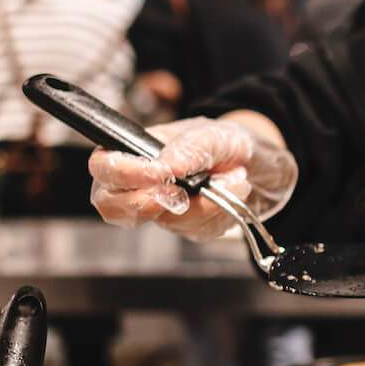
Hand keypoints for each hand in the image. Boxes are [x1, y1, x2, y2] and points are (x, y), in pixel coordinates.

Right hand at [87, 116, 298, 240]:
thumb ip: (192, 147)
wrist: (261, 165)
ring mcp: (163, 208)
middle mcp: (142, 182)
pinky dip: (221, 213)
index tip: (159, 174)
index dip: (122, 175)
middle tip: (182, 194)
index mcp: (138, 151)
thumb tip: (168, 165)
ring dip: (206, 203)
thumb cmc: (228, 142)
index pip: (103, 167)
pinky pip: (196, 231)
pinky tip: (233, 194)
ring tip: (233, 178)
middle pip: (111, 206)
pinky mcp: (187, 226)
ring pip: (165, 222)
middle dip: (145, 205)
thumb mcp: (215, 135)